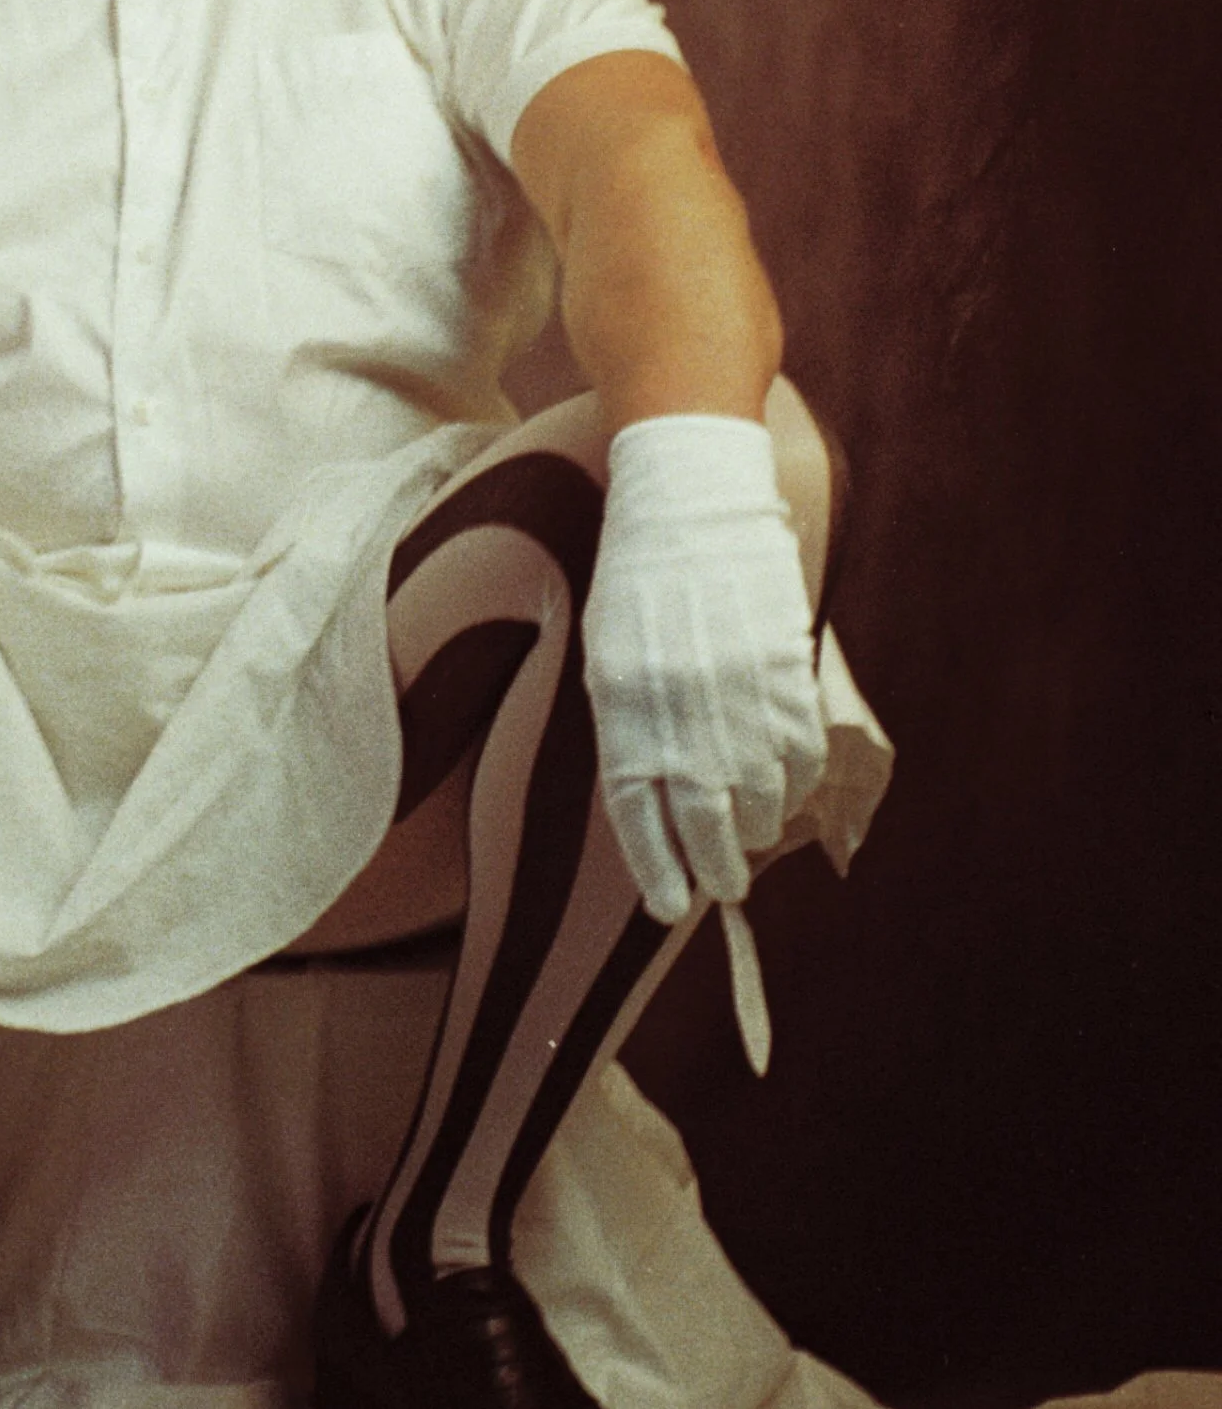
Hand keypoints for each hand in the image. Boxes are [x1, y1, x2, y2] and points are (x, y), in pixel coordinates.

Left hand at [581, 414, 827, 923]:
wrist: (690, 502)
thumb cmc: (638, 582)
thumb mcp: (608, 657)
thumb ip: (628, 727)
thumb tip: (654, 799)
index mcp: (619, 706)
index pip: (637, 814)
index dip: (657, 869)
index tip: (671, 906)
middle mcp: (677, 708)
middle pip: (703, 819)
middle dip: (715, 866)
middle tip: (722, 890)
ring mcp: (735, 692)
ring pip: (760, 795)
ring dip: (759, 829)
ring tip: (753, 842)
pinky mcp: (785, 672)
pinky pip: (800, 754)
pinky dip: (797, 785)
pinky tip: (788, 796)